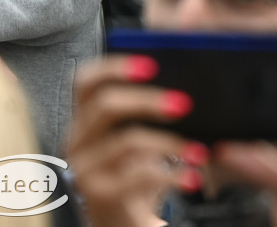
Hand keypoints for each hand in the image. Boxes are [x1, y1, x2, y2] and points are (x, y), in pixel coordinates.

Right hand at [65, 55, 204, 226]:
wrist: (123, 224)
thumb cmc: (135, 177)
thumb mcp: (141, 143)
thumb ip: (150, 116)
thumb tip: (185, 95)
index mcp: (87, 121)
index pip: (86, 82)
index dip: (114, 67)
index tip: (151, 65)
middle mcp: (78, 141)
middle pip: (105, 106)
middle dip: (148, 100)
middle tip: (184, 104)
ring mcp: (85, 169)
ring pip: (127, 141)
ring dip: (170, 144)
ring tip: (198, 151)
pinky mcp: (100, 196)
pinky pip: (139, 177)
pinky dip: (173, 176)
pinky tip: (191, 178)